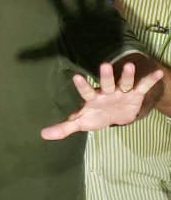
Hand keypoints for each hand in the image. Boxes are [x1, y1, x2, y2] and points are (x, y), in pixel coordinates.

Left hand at [41, 61, 164, 139]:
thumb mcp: (81, 122)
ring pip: (124, 82)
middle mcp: (107, 92)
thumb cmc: (95, 115)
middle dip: (106, 75)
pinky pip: (143, 86)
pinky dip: (150, 79)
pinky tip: (157, 73)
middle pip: (106, 83)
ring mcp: (122, 92)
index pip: (86, 92)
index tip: (76, 77)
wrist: (116, 114)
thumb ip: (64, 127)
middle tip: (105, 65)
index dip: (82, 85)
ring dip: (127, 75)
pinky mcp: (135, 94)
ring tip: (130, 65)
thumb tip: (43, 134)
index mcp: (93, 98)